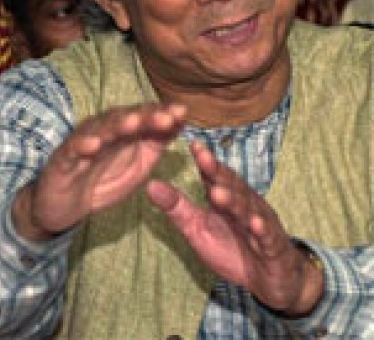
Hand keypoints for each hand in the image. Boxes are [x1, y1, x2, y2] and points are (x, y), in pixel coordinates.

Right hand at [12, 103, 186, 240]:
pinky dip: (82, 145)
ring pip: (101, 129)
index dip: (164, 114)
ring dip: (117, 125)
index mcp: (124, 130)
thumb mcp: (140, 164)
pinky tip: (93, 145)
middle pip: (127, 118)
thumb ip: (157, 142)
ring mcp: (84, 141)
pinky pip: (73, 150)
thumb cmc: (105, 180)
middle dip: (147, 117)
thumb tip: (181, 120)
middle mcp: (105, 129)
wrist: (66, 206)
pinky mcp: (63, 158)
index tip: (183, 113)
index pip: (146, 116)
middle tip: (166, 117)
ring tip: (134, 123)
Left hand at [147, 140, 323, 316]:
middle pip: (231, 186)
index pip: (213, 176)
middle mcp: (245, 204)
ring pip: (246, 209)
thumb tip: (150, 185)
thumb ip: (177, 208)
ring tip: (218, 193)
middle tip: (203, 158)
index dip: (204, 161)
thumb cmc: (232, 248)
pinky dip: (261, 229)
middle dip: (217, 173)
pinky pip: (267, 236)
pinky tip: (255, 223)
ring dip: (233, 201)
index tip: (192, 143)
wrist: (270, 278)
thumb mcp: (197, 229)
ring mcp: (261, 223)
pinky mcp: (273, 245)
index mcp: (226, 197)